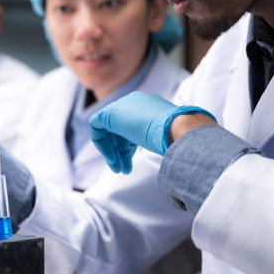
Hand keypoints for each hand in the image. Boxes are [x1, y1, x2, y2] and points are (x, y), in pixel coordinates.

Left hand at [89, 92, 216, 173]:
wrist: (177, 127)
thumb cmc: (177, 135)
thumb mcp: (164, 135)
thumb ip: (154, 137)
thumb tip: (161, 145)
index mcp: (148, 106)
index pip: (131, 126)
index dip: (128, 146)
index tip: (130, 161)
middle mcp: (134, 103)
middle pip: (119, 130)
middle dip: (119, 152)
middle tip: (122, 170)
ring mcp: (122, 106)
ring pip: (108, 131)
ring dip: (112, 153)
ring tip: (120, 170)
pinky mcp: (110, 112)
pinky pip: (96, 126)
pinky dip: (102, 144)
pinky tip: (112, 159)